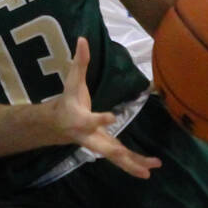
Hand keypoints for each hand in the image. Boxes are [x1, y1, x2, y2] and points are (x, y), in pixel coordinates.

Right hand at [50, 37, 160, 178]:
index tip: (111, 117)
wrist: (56, 125)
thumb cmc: (67, 101)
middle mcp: (89, 136)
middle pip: (105, 148)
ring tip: (152, 169)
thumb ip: (79, 62)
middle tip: (136, 160)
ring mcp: (98, 144)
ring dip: (133, 164)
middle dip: (121, 155)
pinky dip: (133, 164)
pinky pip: (120, 158)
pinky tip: (149, 169)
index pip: (90, 120)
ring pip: (115, 157)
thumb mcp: (71, 82)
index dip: (100, 119)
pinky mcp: (105, 148)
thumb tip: (83, 39)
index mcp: (80, 119)